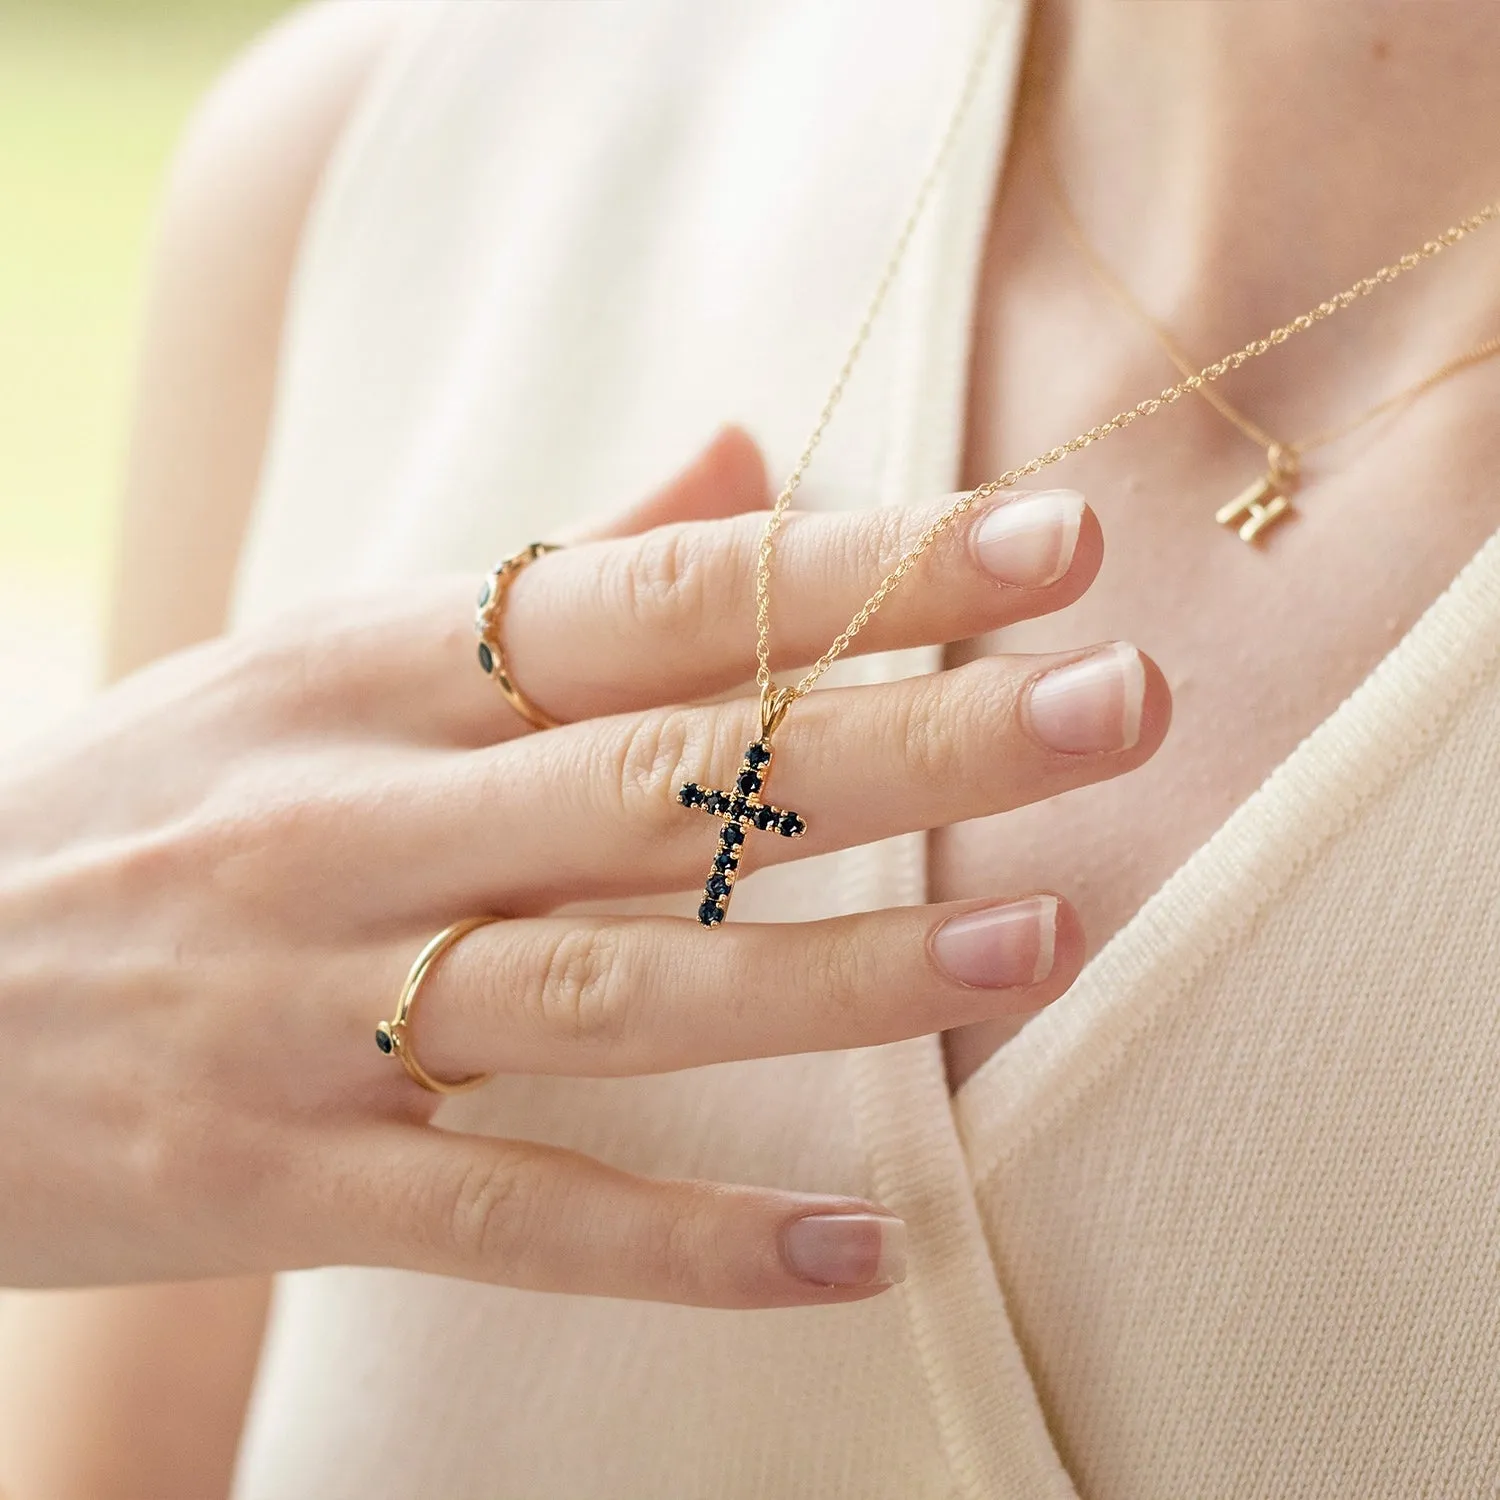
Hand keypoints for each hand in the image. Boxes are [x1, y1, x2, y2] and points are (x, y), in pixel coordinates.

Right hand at [0, 429, 1167, 1307]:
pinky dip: (691, 1241)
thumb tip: (747, 459)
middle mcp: (358, 817)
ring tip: (1040, 944)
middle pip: (674, 774)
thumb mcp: (318, 658)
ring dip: (842, 977)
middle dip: (910, 736)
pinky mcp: (280, 1179)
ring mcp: (314, 1006)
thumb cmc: (148, 809)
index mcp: (375, 668)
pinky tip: (856, 1245)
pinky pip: (514, 1212)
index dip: (859, 566)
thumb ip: (545, 574)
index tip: (1047, 543)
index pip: (657, 596)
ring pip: (621, 986)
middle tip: (1116, 704)